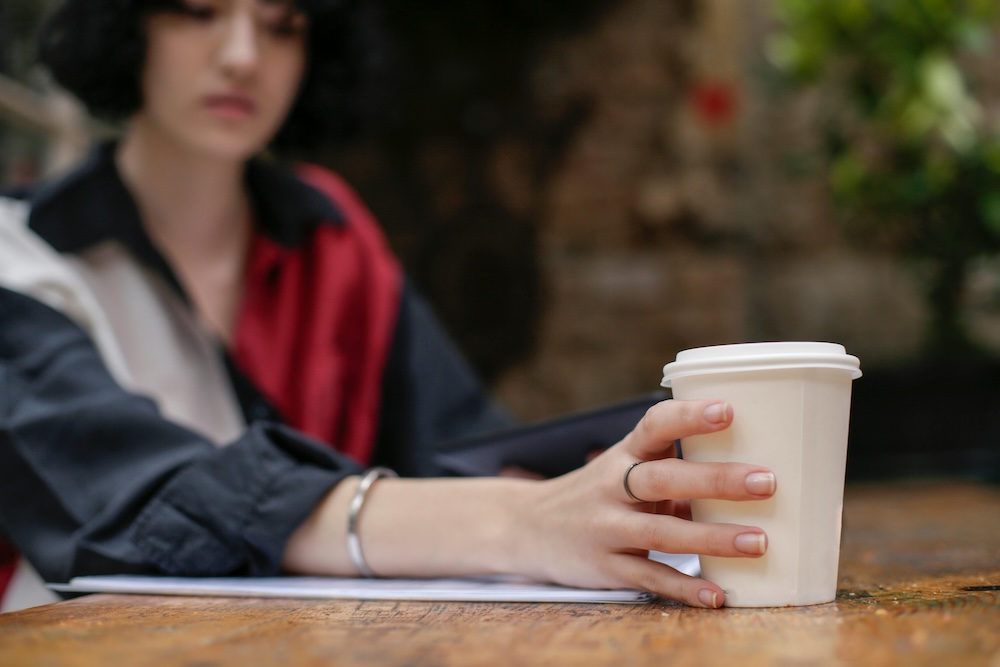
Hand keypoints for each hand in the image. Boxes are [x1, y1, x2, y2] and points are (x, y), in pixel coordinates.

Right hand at [511, 399, 774, 607]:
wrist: (530, 527)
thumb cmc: (599, 494)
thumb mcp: (627, 472)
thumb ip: (675, 475)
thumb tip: (746, 479)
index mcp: (624, 455)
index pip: (654, 426)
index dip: (689, 416)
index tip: (728, 410)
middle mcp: (612, 486)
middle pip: (663, 478)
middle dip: (715, 480)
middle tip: (766, 481)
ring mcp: (605, 528)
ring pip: (660, 532)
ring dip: (712, 537)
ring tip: (759, 541)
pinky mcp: (604, 567)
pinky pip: (648, 577)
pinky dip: (684, 588)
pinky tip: (717, 594)